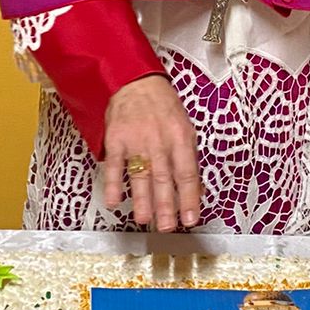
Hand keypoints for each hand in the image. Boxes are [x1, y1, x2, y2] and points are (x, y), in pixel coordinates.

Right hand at [103, 75, 201, 230]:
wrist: (137, 83)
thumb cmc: (164, 107)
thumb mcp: (185, 129)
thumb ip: (189, 159)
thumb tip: (197, 189)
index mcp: (180, 139)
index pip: (187, 174)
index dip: (189, 198)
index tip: (190, 218)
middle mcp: (160, 141)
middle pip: (164, 178)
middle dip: (166, 206)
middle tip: (167, 226)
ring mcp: (136, 140)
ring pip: (140, 175)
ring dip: (142, 199)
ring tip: (144, 219)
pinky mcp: (116, 139)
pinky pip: (114, 165)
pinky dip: (113, 183)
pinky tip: (114, 200)